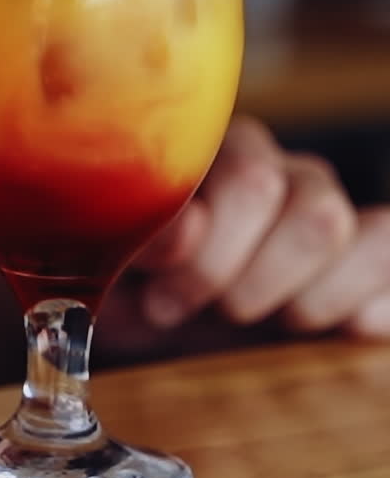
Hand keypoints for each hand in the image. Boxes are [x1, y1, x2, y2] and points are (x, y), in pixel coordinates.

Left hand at [100, 117, 389, 352]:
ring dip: (293, 298)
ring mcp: (321, 205)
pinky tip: (311, 327)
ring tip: (244, 321)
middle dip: (238, 277)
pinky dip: (361, 302)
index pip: (243, 178)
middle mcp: (275, 166)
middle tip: (195, 309)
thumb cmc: (132, 286)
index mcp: (210, 150)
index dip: (206, 252)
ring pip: (343, 228)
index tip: (160, 299)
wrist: (156, 324)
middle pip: (295, 201)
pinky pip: (385, 248)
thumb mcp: (114, 268)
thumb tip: (185, 230)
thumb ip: (141, 241)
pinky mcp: (363, 250)